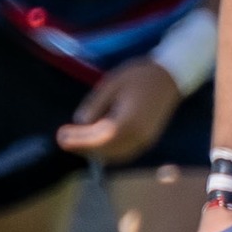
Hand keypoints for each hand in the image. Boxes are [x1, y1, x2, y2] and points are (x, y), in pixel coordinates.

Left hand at [56, 59, 182, 165]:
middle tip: (62, 139)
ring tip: (75, 141)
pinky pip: (125, 152)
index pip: (99, 139)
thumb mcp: (111, 84)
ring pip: (115, 155)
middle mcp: (138, 136)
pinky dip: (108, 151)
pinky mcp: (148, 139)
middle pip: (106, 151)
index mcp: (128, 122)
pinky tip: (95, 142)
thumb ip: (95, 105)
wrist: (170, 77)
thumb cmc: (140, 76)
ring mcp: (145, 140)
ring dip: (94, 151)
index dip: (78, 141)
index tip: (60, 137)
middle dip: (82, 147)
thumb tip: (80, 122)